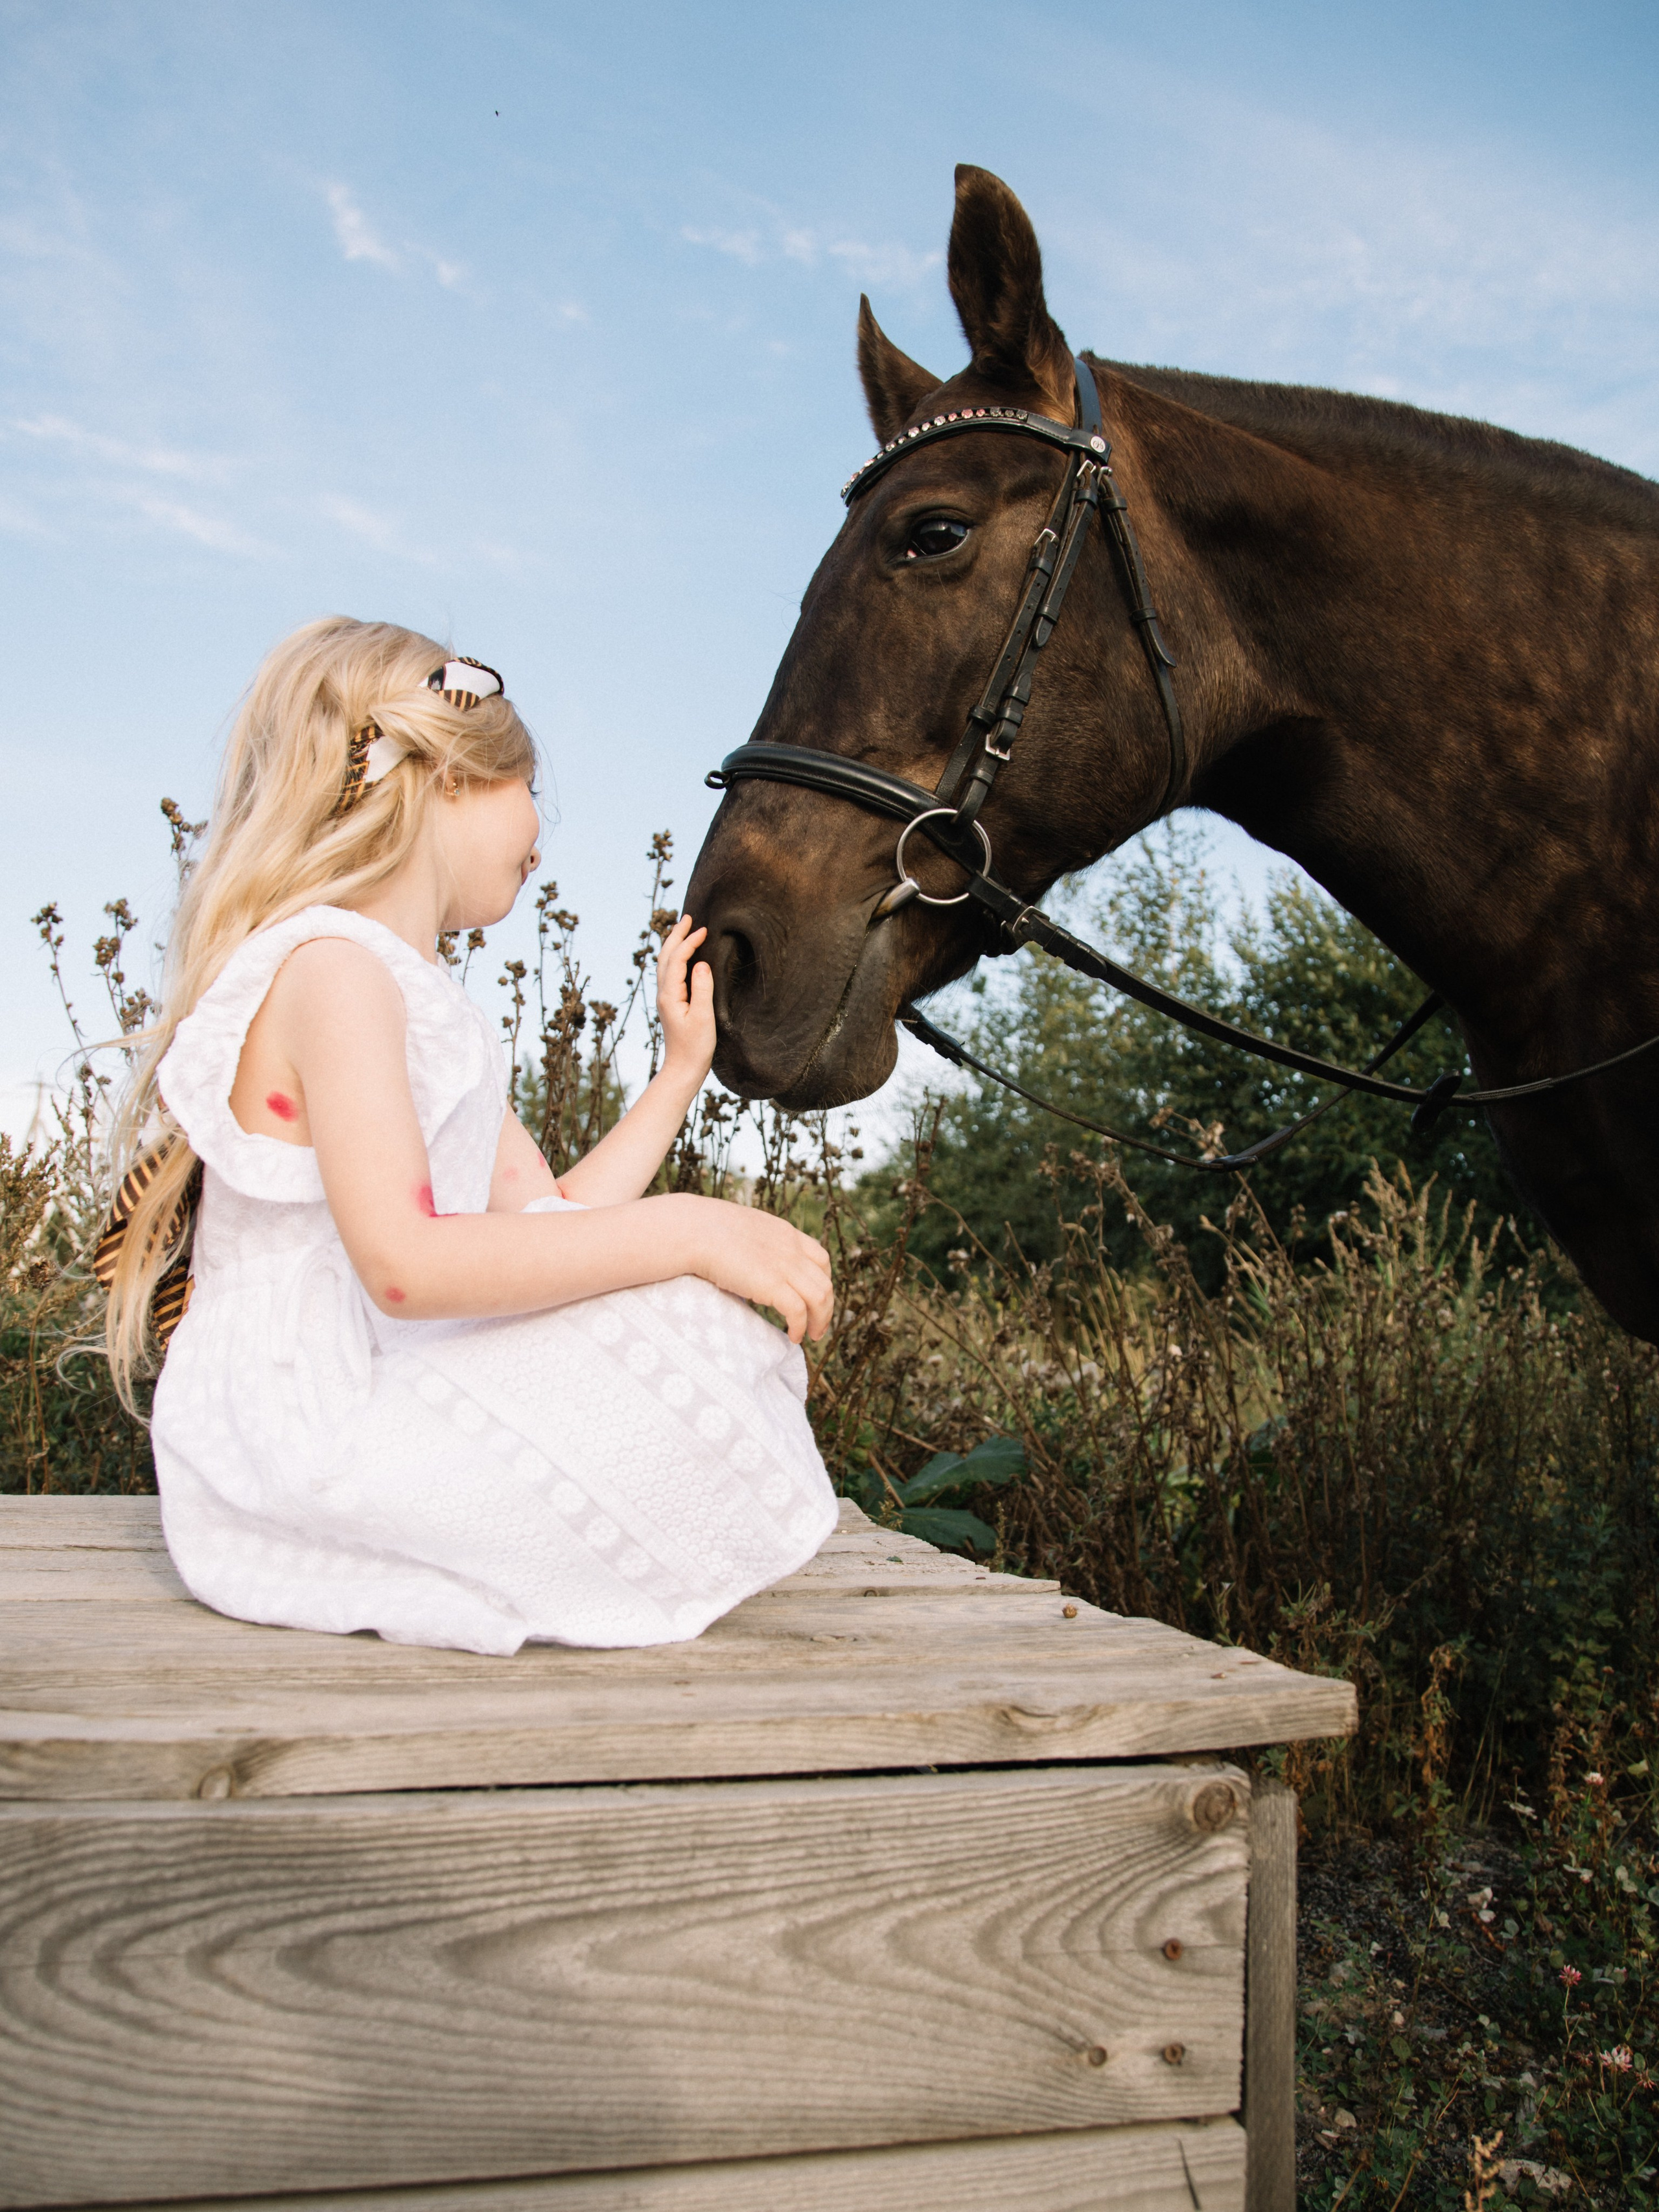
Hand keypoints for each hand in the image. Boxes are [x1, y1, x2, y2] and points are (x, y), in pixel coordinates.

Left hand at [657, 913, 715, 1085]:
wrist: (683, 1068)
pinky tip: (684, 956)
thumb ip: (703, 988)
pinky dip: (676, 957)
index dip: (689, 942)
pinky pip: (670, 972)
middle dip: (675, 935)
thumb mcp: (704, 1017)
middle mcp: (664, 993)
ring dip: (673, 944)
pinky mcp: (671, 1003)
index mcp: (670, 994)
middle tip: (687, 917)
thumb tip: (702, 964)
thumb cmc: (695, 1046)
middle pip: (665, 956)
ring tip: (684, 930)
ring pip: (665, 963)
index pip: (677, 959)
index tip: (704, 930)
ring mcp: (666, 998)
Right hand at [671, 1194, 833, 1343]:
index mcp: (786, 1234)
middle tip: (819, 1327)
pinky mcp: (772, 1285)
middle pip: (825, 1282)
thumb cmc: (706, 1231)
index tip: (815, 1299)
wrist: (694, 1231)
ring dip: (819, 1321)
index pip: (821, 1259)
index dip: (822, 1281)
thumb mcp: (743, 1231)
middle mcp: (791, 1249)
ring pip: (820, 1298)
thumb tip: (748, 1265)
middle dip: (826, 1308)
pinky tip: (793, 1337)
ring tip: (811, 1336)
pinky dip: (800, 1327)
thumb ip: (756, 1246)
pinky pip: (798, 1311)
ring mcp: (784, 1266)